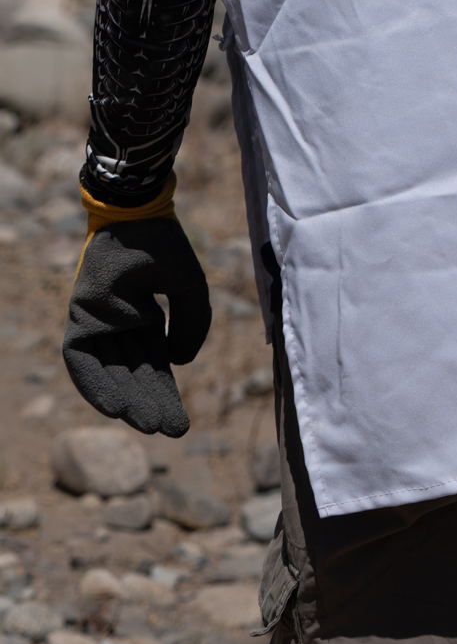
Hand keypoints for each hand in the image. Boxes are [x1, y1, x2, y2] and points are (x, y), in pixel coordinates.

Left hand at [64, 215, 211, 437]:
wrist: (137, 212)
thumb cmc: (163, 244)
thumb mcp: (189, 288)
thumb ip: (190, 325)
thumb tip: (179, 364)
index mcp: (144, 318)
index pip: (154, 366)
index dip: (166, 394)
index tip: (180, 424)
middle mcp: (119, 325)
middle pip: (133, 375)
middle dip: (150, 404)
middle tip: (168, 431)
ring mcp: (97, 322)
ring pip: (108, 372)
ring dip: (124, 400)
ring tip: (147, 424)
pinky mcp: (79, 316)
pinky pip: (81, 360)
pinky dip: (93, 384)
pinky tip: (115, 406)